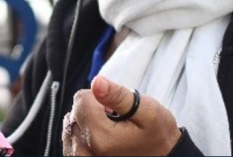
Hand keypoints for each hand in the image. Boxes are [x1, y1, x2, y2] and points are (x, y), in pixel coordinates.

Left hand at [62, 76, 180, 155]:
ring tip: (109, 130)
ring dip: (87, 122)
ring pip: (71, 123)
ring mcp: (81, 156)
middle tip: (116, 121)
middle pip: (76, 111)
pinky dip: (81, 133)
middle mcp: (86, 150)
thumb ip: (119, 96)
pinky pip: (69, 138)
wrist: (163, 156)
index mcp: (100, 136)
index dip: (100, 98)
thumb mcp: (147, 111)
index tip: (116, 111)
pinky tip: (97, 136)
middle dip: (94, 110)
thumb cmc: (156, 135)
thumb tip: (97, 82)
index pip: (81, 98)